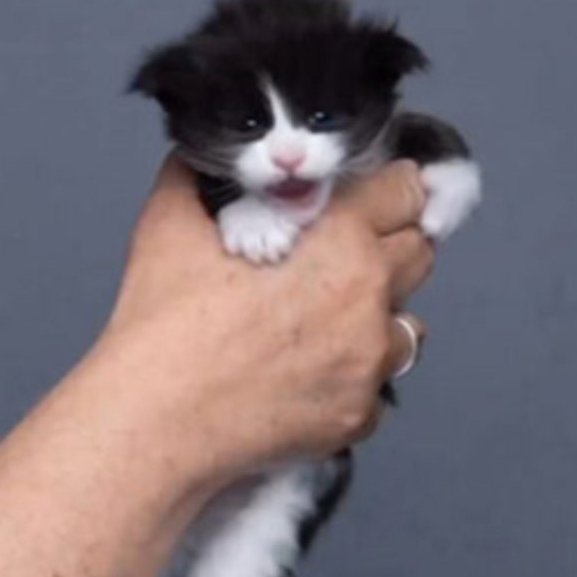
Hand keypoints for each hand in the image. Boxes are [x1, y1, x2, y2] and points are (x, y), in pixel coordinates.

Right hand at [102, 155, 432, 483]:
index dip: (390, 188)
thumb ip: (198, 176)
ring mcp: (370, 362)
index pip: (406, 192)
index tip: (375, 196)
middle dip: (391, 246)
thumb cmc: (165, 323)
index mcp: (340, 239)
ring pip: (409, 326)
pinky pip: (377, 387)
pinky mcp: (357, 415)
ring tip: (324, 324)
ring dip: (379, 318)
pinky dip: (352, 378)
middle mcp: (370, 297)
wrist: (156, 419)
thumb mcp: (170, 224)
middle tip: (345, 256)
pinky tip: (306, 375)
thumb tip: (204, 157)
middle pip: (420, 253)